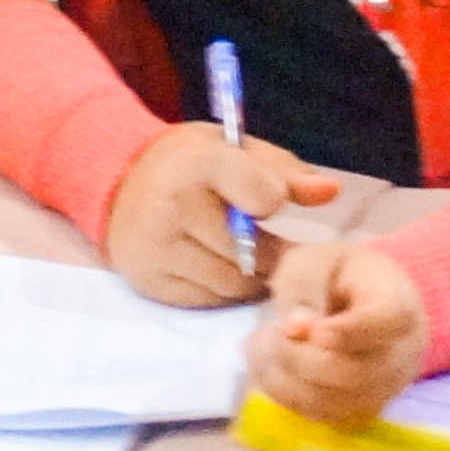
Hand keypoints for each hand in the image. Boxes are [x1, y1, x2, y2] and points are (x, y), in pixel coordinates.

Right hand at [101, 124, 342, 309]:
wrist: (118, 182)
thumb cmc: (189, 164)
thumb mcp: (233, 150)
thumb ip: (284, 171)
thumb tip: (331, 192)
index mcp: (199, 163)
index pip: (265, 197)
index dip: (273, 201)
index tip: (265, 200)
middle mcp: (173, 206)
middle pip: (253, 253)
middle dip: (268, 251)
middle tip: (266, 241)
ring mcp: (158, 248)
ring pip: (233, 283)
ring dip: (248, 275)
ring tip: (243, 255)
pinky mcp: (150, 281)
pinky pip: (208, 300)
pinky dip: (222, 289)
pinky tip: (215, 265)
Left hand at [248, 237, 427, 425]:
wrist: (363, 298)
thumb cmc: (339, 273)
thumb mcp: (315, 259)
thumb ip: (304, 286)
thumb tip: (294, 327)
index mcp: (399, 304)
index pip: (385, 324)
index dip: (345, 332)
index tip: (306, 327)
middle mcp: (402, 353)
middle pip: (356, 372)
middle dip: (301, 358)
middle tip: (268, 335)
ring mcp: (386, 387)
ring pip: (338, 402)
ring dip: (289, 380)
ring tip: (260, 349)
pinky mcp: (363, 408)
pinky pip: (327, 416)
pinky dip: (290, 396)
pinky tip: (269, 368)